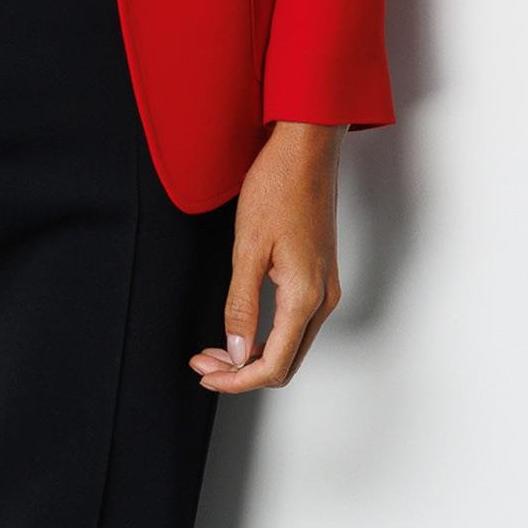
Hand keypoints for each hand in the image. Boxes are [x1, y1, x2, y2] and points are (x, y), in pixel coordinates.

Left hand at [191, 121, 345, 392]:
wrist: (307, 148)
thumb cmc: (279, 187)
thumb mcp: (248, 248)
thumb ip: (242, 306)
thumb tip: (237, 352)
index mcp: (305, 296)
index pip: (272, 365)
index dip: (236, 380)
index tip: (205, 372)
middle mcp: (322, 299)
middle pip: (284, 362)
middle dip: (241, 372)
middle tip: (202, 361)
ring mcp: (325, 287)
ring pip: (290, 345)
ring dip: (252, 355)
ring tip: (214, 347)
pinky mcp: (319, 275)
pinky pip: (295, 324)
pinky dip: (266, 336)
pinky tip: (240, 326)